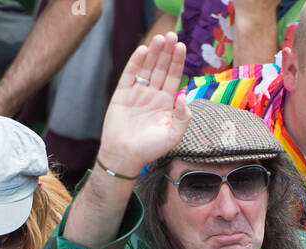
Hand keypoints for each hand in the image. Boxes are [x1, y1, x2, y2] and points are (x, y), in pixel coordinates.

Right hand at [96, 33, 189, 176]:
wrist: (124, 155)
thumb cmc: (150, 149)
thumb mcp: (173, 136)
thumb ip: (182, 117)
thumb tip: (183, 95)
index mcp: (166, 103)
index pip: (174, 77)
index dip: (177, 62)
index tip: (181, 46)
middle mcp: (153, 95)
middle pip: (161, 68)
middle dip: (167, 52)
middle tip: (172, 35)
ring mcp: (137, 93)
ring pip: (147, 68)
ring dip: (153, 53)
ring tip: (160, 38)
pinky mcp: (122, 94)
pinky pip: (130, 74)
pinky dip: (136, 62)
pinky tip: (143, 50)